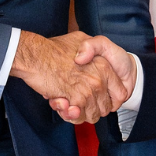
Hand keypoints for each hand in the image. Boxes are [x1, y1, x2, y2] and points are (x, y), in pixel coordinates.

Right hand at [11, 31, 127, 123]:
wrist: (36, 55)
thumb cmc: (55, 48)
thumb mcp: (81, 39)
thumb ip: (92, 47)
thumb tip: (93, 59)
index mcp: (105, 67)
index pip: (120, 94)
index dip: (110, 99)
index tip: (99, 98)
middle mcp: (99, 80)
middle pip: (106, 108)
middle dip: (93, 108)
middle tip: (80, 102)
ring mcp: (88, 91)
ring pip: (92, 115)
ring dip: (80, 113)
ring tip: (69, 104)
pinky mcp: (75, 100)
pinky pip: (78, 117)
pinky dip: (70, 115)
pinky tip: (62, 103)